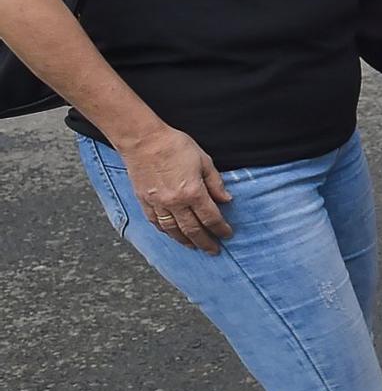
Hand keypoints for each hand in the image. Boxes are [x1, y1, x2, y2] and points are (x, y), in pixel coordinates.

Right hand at [123, 125, 233, 253]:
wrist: (143, 140)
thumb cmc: (175, 146)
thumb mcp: (204, 160)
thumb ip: (216, 183)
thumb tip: (226, 200)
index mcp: (193, 192)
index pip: (211, 218)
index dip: (221, 229)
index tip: (227, 234)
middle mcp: (175, 202)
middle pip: (193, 230)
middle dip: (206, 242)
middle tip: (214, 250)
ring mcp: (157, 204)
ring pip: (173, 231)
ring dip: (186, 241)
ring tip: (195, 247)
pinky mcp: (144, 201)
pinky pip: (156, 223)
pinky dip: (166, 232)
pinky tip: (173, 235)